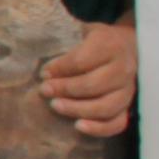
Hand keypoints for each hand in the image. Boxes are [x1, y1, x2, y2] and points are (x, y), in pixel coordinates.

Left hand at [39, 19, 134, 137]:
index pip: (82, 60)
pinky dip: (99, 128)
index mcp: (109, 45)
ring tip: (55, 106)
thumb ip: (61, 36)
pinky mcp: (128, 106)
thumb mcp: (81, 30)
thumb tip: (29, 44)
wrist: (128, 47)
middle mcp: (123, 68)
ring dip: (77, 109)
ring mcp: (128, 89)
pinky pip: (118, 123)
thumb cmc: (95, 41)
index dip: (60, 68)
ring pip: (106, 107)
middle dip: (65, 89)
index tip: (43, 73)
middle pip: (93, 85)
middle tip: (44, 90)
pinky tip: (79, 126)